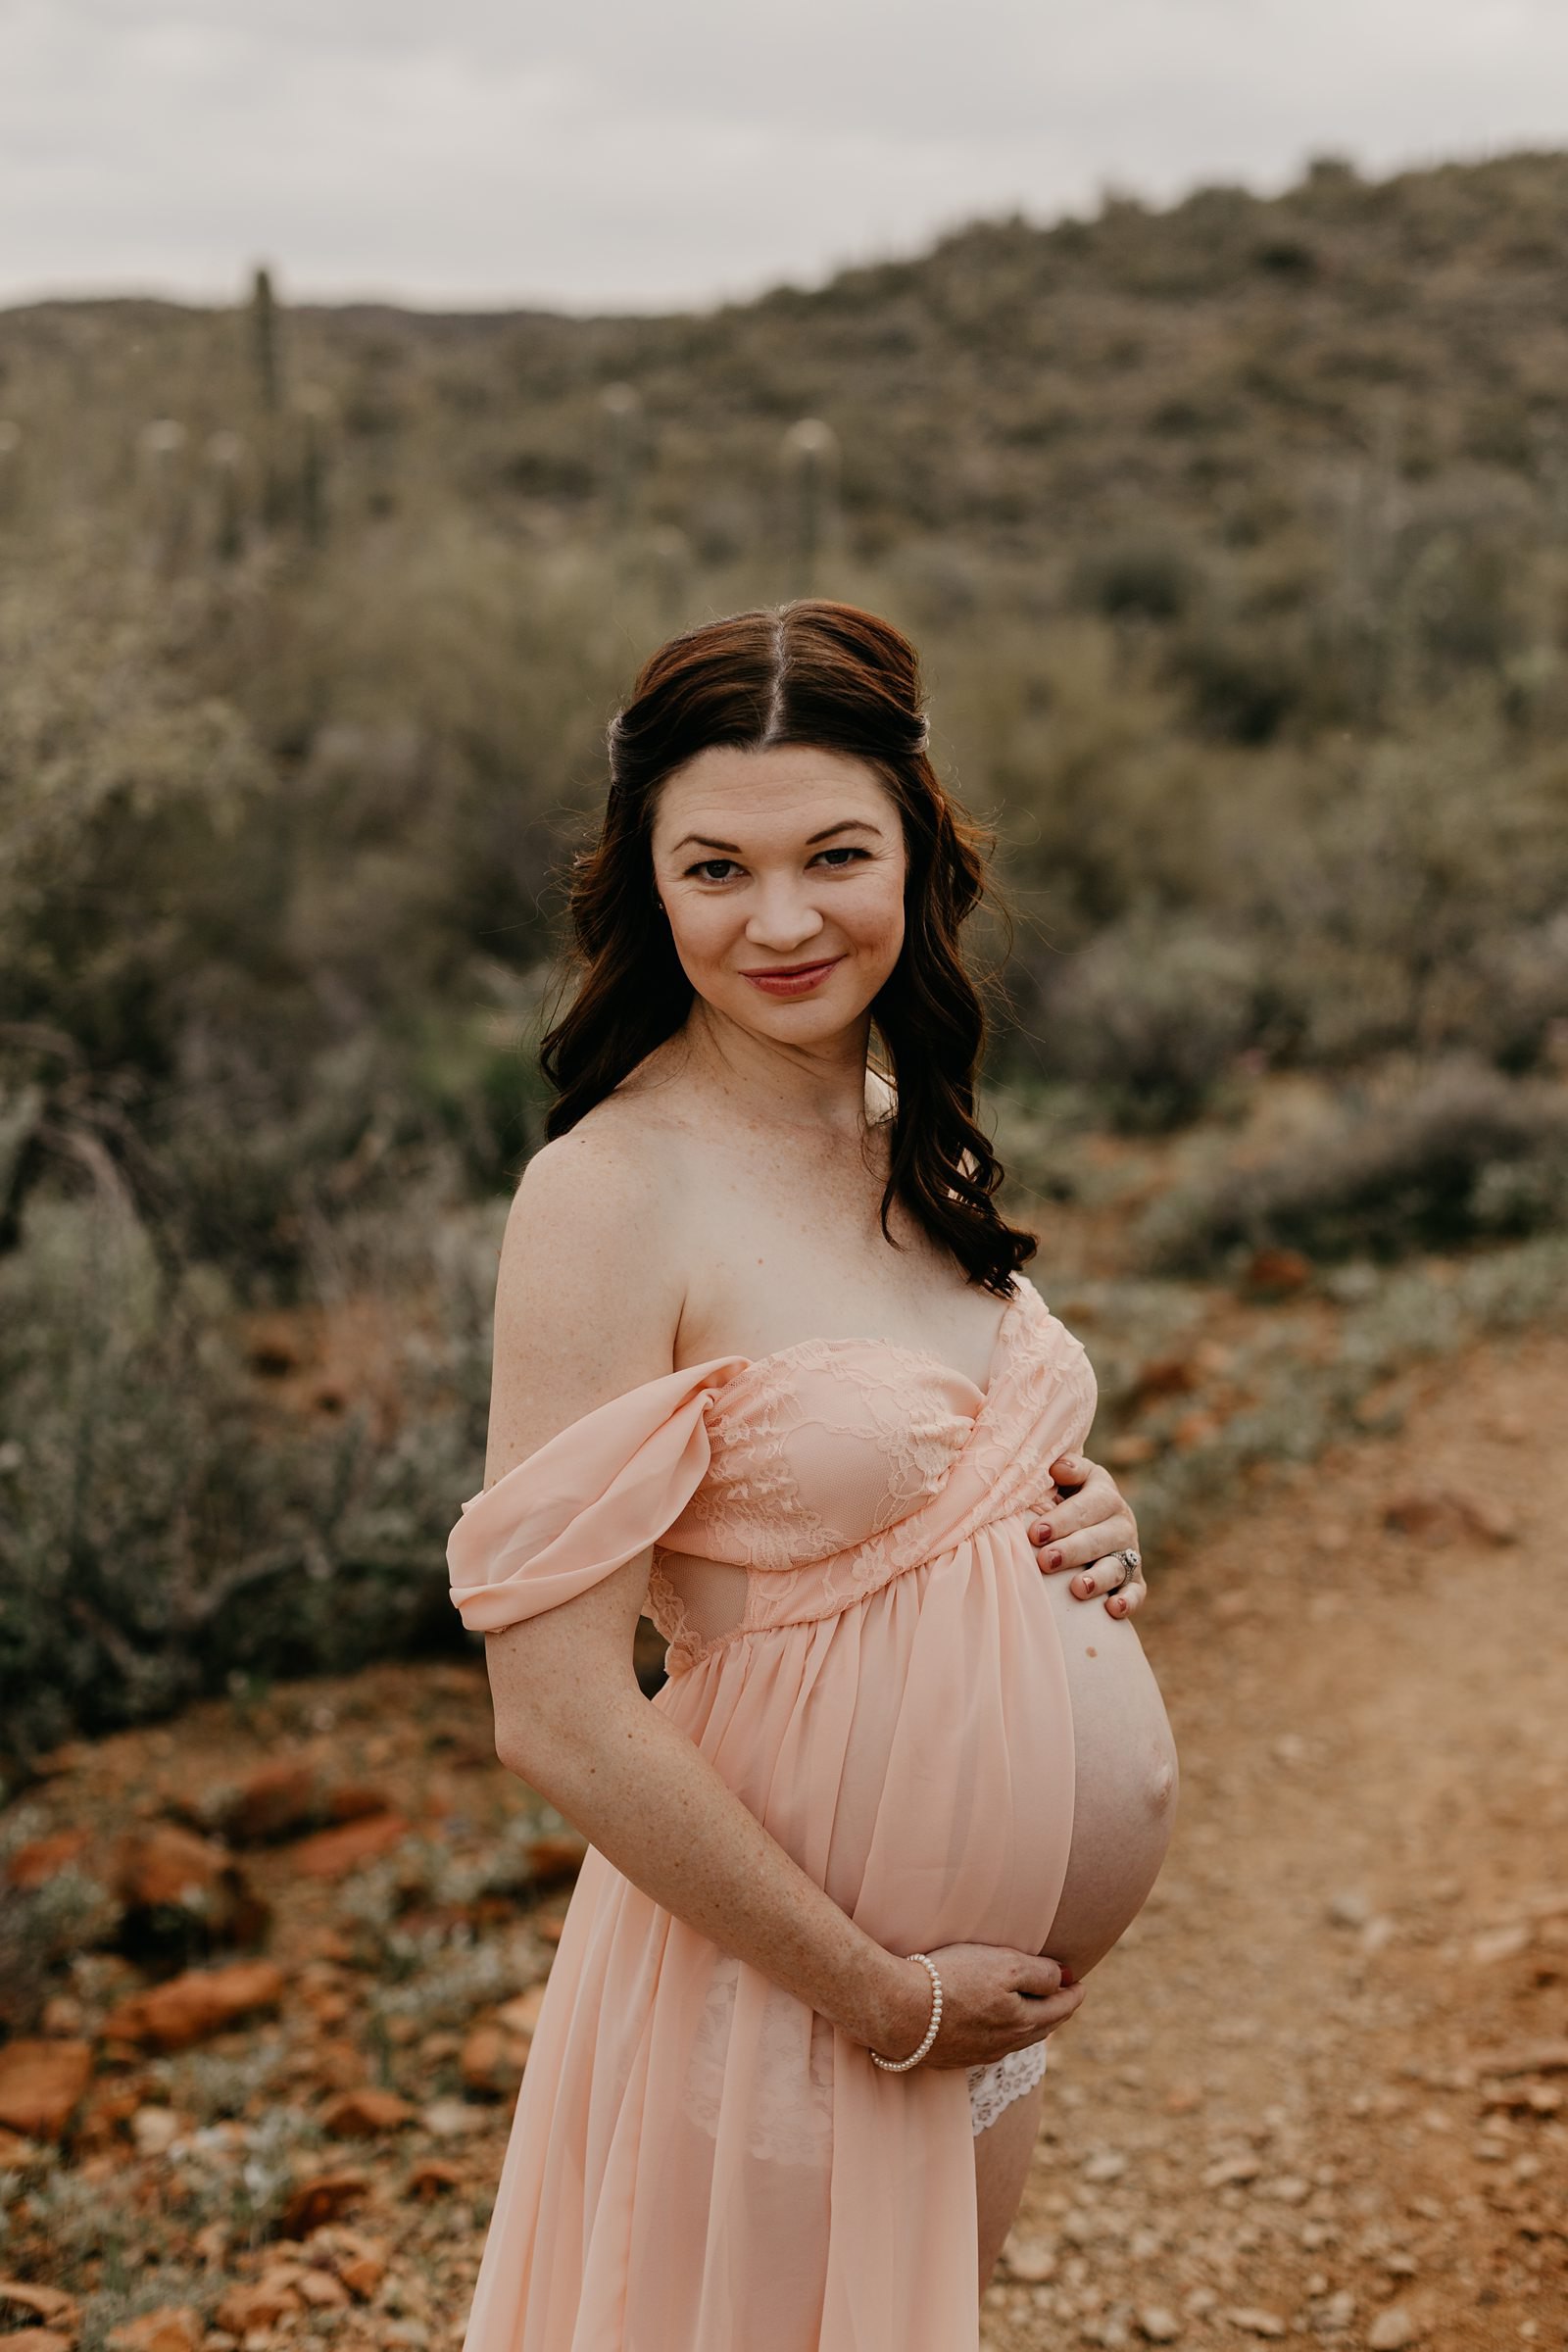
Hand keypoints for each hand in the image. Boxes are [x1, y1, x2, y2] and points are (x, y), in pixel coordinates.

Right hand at [874, 1943, 1086, 2070]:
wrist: (898, 2011)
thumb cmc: (952, 1981)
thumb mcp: (1004, 1966)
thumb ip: (1039, 1973)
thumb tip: (1065, 1977)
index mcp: (1025, 2022)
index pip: (1062, 2008)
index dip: (1074, 1992)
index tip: (1080, 1982)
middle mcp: (1007, 2045)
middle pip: (1042, 2027)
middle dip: (1056, 2010)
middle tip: (1064, 1996)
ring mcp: (980, 2054)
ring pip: (1017, 2039)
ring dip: (1031, 2023)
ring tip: (1034, 2010)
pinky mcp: (954, 2056)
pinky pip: (990, 2045)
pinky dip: (1003, 2033)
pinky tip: (994, 2026)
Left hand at [1027, 1451, 1146, 1618]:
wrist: (1087, 1519)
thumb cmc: (1066, 1497)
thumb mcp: (1069, 1478)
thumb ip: (1067, 1470)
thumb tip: (1058, 1468)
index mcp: (1104, 1494)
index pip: (1086, 1506)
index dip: (1062, 1520)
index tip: (1036, 1533)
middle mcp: (1121, 1523)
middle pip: (1100, 1538)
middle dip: (1072, 1550)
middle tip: (1046, 1561)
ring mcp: (1129, 1552)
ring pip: (1117, 1566)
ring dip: (1099, 1578)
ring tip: (1078, 1588)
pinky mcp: (1134, 1579)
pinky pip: (1136, 1592)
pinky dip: (1128, 1601)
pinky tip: (1112, 1609)